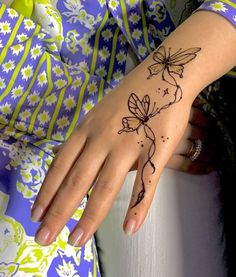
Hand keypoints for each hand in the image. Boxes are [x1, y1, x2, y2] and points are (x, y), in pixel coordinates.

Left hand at [31, 45, 201, 246]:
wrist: (162, 75)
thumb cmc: (129, 96)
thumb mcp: (98, 113)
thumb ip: (85, 139)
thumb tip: (70, 161)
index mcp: (87, 129)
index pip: (61, 164)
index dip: (47, 190)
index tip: (36, 213)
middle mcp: (102, 138)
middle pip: (77, 179)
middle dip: (59, 211)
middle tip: (44, 238)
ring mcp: (128, 144)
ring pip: (105, 185)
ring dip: (90, 216)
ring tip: (76, 240)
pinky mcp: (155, 148)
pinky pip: (146, 181)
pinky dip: (138, 206)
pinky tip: (129, 228)